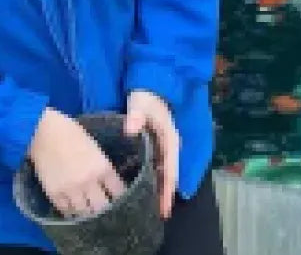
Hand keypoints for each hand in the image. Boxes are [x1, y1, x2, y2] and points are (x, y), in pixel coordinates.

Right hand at [27, 108, 125, 217]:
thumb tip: (108, 183)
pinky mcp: (54, 193)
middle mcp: (88, 181)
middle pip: (102, 207)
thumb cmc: (70, 132)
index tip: (118, 199)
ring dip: (87, 211)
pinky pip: (66, 211)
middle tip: (102, 208)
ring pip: (84, 212)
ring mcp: (71, 189)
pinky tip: (73, 207)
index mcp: (102, 166)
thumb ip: (101, 166)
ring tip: (87, 210)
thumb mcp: (94, 146)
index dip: (120, 197)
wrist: (43, 130)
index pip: (118, 192)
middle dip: (104, 209)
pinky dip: (71, 210)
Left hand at [124, 90, 179, 219]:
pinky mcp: (155, 144)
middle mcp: (170, 146)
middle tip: (156, 215)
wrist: (149, 85)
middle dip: (164, 195)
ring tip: (149, 207)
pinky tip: (143, 187)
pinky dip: (152, 177)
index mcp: (170, 140)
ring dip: (158, 188)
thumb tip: (130, 130)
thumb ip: (135, 116)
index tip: (164, 209)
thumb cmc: (145, 96)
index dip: (167, 190)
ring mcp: (163, 146)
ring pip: (162, 172)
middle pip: (168, 175)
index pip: (170, 170)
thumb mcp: (140, 104)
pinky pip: (156, 165)